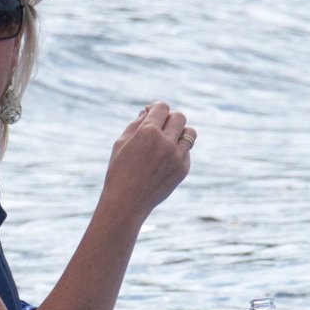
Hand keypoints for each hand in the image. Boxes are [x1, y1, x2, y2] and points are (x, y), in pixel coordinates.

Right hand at [100, 102, 192, 218]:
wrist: (127, 203)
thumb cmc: (119, 171)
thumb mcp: (121, 143)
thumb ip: (136, 124)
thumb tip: (148, 111)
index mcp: (148, 132)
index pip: (163, 107)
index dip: (157, 109)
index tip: (152, 115)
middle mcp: (166, 142)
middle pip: (180, 117)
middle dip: (170, 118)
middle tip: (160, 128)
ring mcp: (177, 157)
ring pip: (190, 132)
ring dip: (179, 132)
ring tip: (167, 141)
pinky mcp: (183, 169)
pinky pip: (186, 151)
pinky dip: (178, 151)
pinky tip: (164, 161)